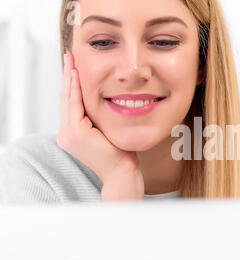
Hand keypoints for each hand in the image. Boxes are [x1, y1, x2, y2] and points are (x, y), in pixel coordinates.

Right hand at [57, 51, 143, 200]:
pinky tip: (77, 74)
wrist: (122, 173)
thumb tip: (108, 97)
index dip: (72, 84)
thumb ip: (101, 117)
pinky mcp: (75, 134)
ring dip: (70, 78)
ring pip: (68, 99)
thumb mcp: (108, 130)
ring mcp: (68, 135)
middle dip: (69, 76)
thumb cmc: (120, 154)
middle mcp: (66, 134)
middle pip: (66, 98)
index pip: (71, 103)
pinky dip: (75, 89)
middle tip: (70, 56)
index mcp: (73, 134)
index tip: (75, 67)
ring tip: (72, 60)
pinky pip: (74, 105)